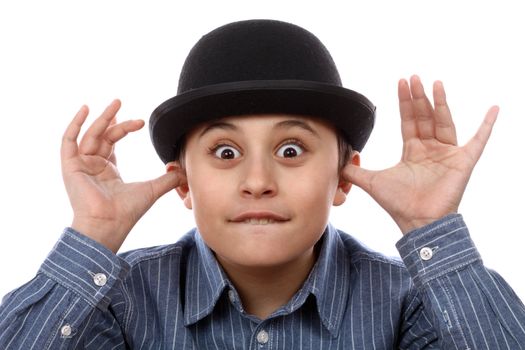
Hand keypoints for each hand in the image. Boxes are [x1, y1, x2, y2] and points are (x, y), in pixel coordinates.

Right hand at [61, 100, 185, 251]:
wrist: (109, 225)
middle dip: (111, 118)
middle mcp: (92, 166)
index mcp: (108, 171)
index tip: (139, 122)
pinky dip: (75, 125)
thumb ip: (168, 179)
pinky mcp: (70, 167)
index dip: (124, 129)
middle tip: (120, 102)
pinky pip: (68, 141)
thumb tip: (183, 169)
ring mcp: (80, 166)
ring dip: (101, 118)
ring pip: (89, 135)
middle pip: (101, 135)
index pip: (113, 142)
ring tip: (115, 103)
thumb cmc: (127, 212)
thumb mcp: (152, 190)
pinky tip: (85, 109)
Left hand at [343, 75, 497, 233]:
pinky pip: (479, 140)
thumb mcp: (372, 182)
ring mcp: (448, 154)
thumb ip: (354, 171)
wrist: (418, 223)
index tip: (401, 82)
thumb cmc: (399, 204)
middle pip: (425, 116)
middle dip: (419, 97)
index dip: (405, 102)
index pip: (408, 120)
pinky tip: (494, 109)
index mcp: (412, 151)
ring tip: (435, 83)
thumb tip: (339, 161)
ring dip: (441, 102)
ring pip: (445, 121)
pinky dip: (487, 125)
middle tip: (414, 77)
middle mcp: (431, 149)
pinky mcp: (463, 162)